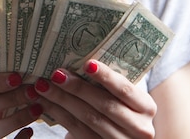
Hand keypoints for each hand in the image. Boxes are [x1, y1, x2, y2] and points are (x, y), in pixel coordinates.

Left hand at [33, 60, 156, 138]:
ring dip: (61, 101)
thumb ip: (110, 83)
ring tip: (43, 86)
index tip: (87, 63)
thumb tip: (79, 58)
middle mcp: (139, 128)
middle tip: (55, 74)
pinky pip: (76, 131)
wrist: (121, 137)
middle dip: (77, 88)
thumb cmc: (120, 109)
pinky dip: (58, 115)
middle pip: (104, 105)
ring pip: (87, 119)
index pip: (125, 90)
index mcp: (146, 108)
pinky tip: (45, 103)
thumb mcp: (124, 97)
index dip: (106, 77)